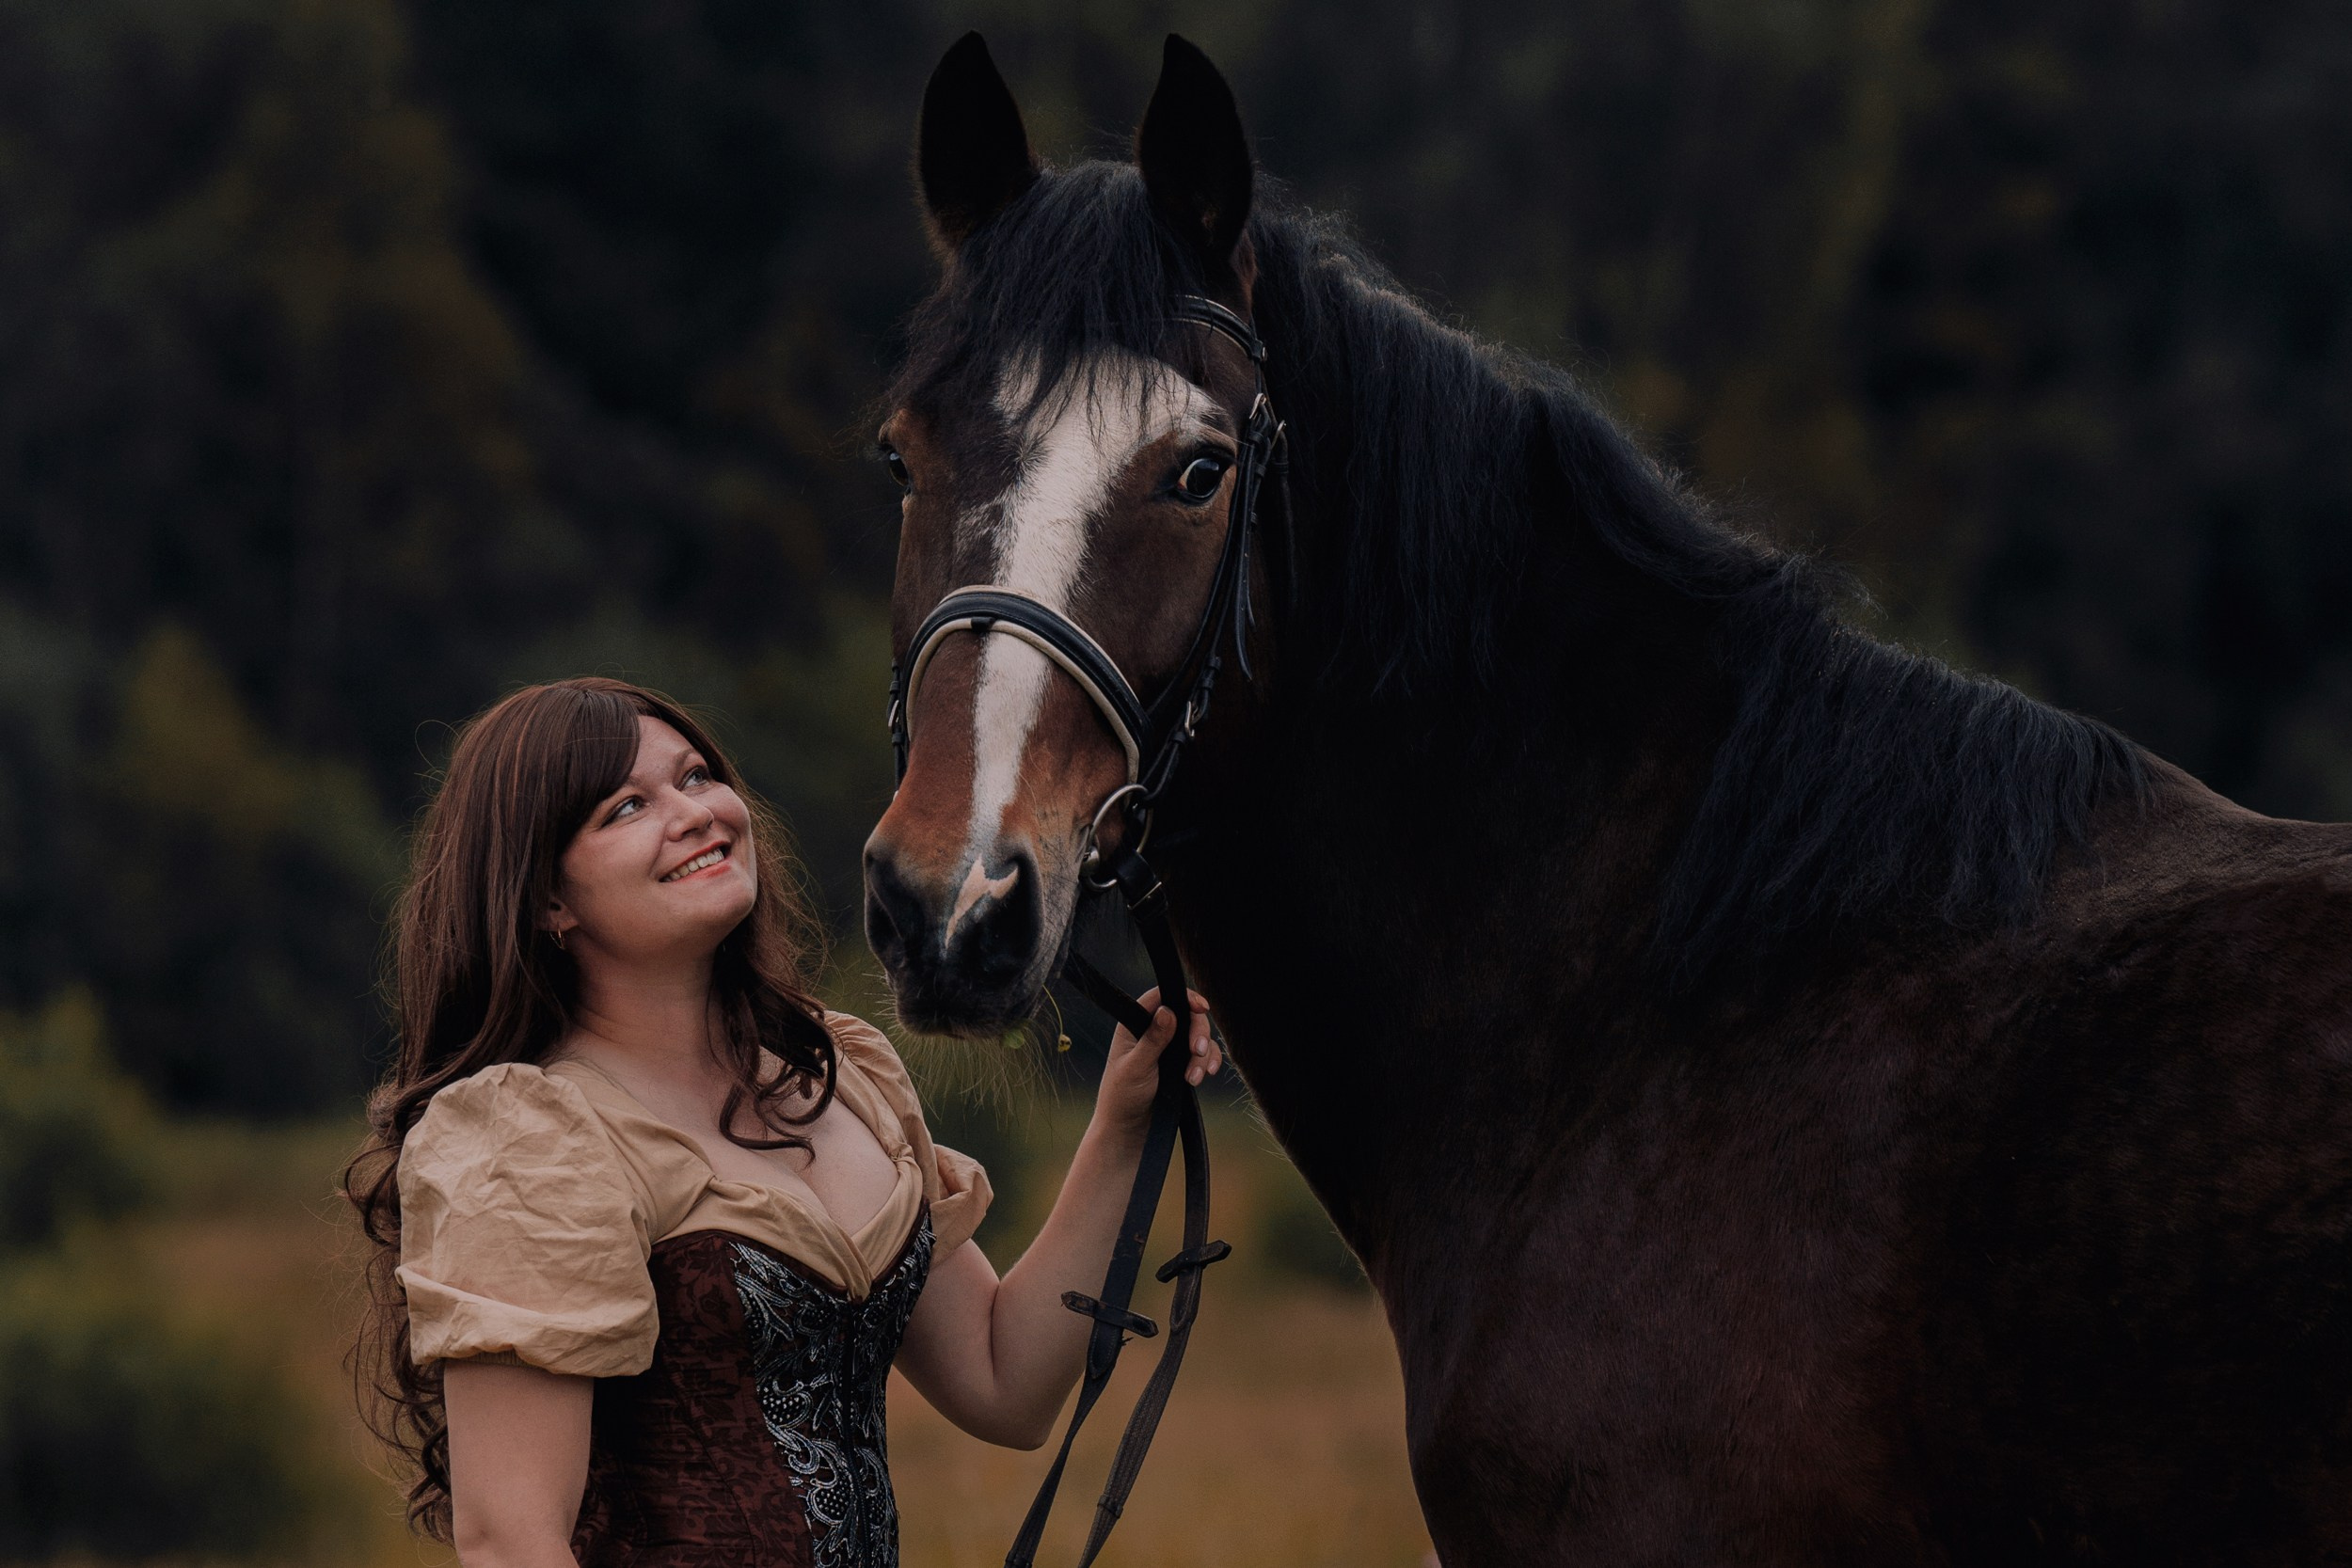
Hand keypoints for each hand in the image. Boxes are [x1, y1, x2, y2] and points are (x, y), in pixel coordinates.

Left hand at [1094, 986, 1222, 1132]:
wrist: (1129, 1128)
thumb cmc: (1123, 1096)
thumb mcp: (1137, 1067)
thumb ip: (1153, 1040)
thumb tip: (1168, 1010)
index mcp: (1134, 1024)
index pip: (1161, 997)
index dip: (1183, 997)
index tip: (1201, 1008)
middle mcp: (1153, 1030)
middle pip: (1186, 1015)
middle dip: (1197, 1032)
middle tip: (1197, 1051)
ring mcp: (1170, 1047)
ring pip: (1198, 1036)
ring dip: (1202, 1054)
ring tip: (1193, 1079)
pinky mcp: (1182, 1063)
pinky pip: (1204, 1054)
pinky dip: (1209, 1062)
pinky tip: (1207, 1074)